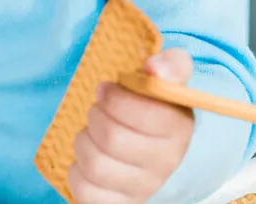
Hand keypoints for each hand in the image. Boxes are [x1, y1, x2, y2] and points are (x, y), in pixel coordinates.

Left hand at [69, 50, 194, 203]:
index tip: (105, 89)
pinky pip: (84, 191)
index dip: (114, 97)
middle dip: (95, 116)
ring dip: (84, 142)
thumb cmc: (154, 109)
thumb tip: (155, 67)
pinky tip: (89, 158)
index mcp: (177, 128)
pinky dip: (77, 172)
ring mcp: (143, 188)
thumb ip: (169, 65)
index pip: (142, 114)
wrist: (157, 151)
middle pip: (111, 137)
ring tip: (92, 134)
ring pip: (95, 165)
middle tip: (98, 110)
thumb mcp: (166, 83)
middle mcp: (165, 163)